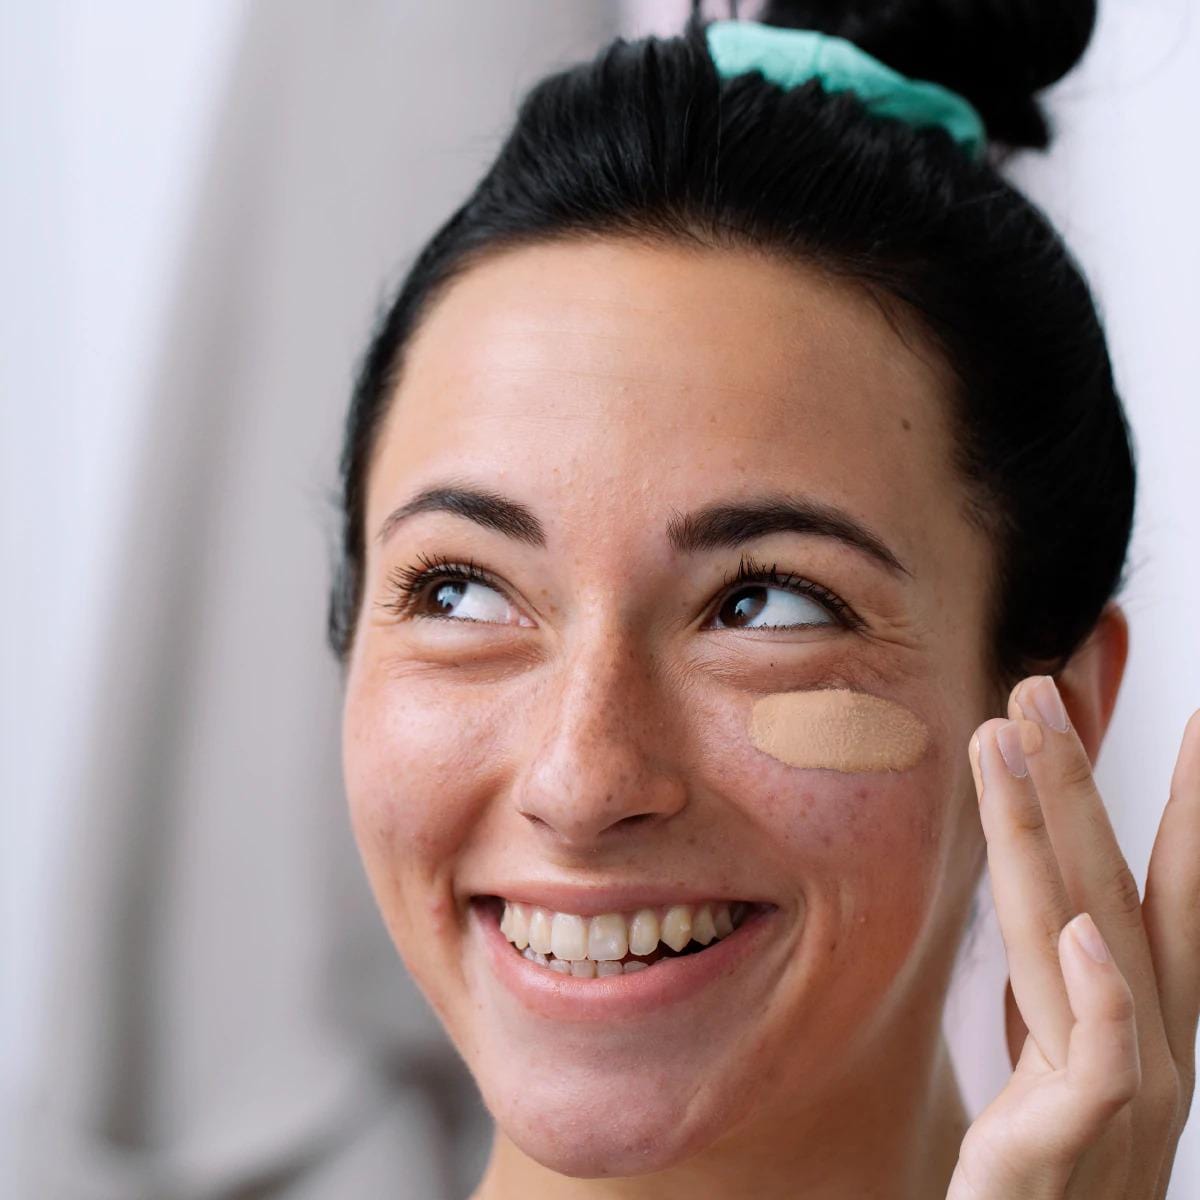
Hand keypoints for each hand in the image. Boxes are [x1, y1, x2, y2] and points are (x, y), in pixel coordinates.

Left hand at [946, 675, 1199, 1198]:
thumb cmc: (1051, 1156)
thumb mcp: (1060, 1048)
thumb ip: (1061, 973)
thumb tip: (1060, 898)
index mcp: (1146, 1011)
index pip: (1167, 887)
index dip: (1183, 805)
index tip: (1194, 717)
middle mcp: (1152, 1038)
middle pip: (1117, 883)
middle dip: (1081, 780)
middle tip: (1037, 687)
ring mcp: (1125, 1088)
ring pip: (1087, 932)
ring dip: (1050, 829)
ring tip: (1006, 738)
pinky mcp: (1077, 1136)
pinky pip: (1099, 1058)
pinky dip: (1098, 993)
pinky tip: (1080, 934)